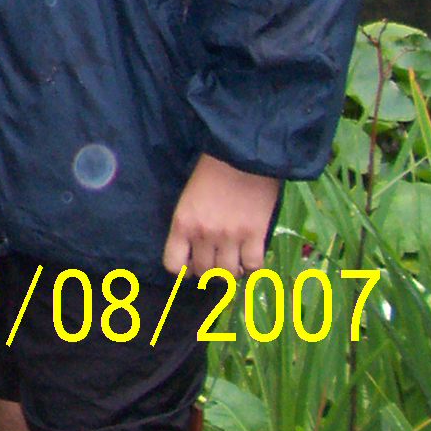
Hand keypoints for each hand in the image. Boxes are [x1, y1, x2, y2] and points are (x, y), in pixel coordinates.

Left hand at [162, 153, 280, 276]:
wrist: (241, 155)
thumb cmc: (211, 172)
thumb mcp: (189, 199)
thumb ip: (190, 225)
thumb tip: (197, 250)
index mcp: (182, 223)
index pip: (173, 264)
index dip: (183, 269)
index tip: (191, 264)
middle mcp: (204, 234)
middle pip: (203, 272)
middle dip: (209, 271)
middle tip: (216, 260)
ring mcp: (230, 236)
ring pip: (228, 275)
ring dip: (231, 271)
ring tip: (234, 260)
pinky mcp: (256, 235)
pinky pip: (254, 266)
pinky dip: (252, 265)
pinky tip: (250, 255)